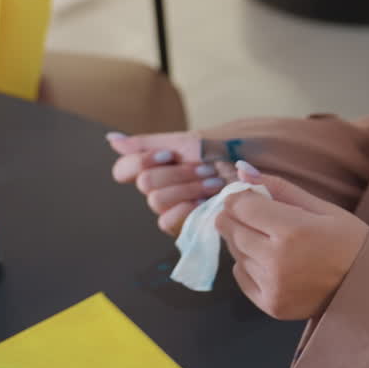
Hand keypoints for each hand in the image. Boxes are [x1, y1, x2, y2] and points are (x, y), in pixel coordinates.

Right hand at [107, 131, 235, 235]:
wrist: (258, 165)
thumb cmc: (227, 151)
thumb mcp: (189, 141)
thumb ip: (148, 142)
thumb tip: (111, 140)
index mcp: (157, 165)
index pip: (124, 168)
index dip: (142, 161)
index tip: (170, 155)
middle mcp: (161, 187)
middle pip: (144, 183)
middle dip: (177, 174)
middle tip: (206, 169)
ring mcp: (173, 208)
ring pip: (157, 202)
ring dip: (187, 189)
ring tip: (214, 183)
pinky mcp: (186, 227)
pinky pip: (168, 222)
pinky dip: (187, 210)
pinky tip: (206, 202)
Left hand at [216, 161, 368, 320]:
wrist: (367, 287)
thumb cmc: (348, 241)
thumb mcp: (321, 207)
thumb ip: (279, 188)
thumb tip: (242, 170)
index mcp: (292, 230)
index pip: (240, 206)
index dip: (238, 197)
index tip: (246, 195)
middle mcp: (276, 260)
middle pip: (231, 229)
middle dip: (236, 216)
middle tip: (252, 213)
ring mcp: (272, 286)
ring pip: (235, 252)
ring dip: (244, 240)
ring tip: (269, 238)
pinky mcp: (270, 304)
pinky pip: (241, 276)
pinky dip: (248, 264)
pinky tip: (270, 260)